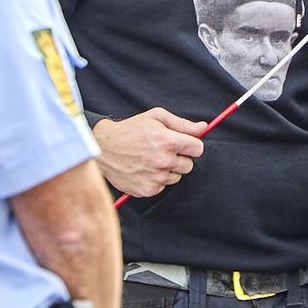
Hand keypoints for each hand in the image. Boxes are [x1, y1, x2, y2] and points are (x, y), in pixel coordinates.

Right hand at [93, 109, 207, 198]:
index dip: (191, 145)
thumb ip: (182, 124)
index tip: (183, 143)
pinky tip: (144, 168)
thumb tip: (204, 128)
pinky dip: (156, 179)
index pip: (198, 149)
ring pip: (176, 176)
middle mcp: (164, 161)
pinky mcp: (148, 190)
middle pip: (189, 165)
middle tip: (162, 150)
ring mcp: (156, 178)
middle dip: (180, 157)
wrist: (103, 148)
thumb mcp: (156, 117)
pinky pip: (163, 186)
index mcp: (168, 142)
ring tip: (151, 159)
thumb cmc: (131, 130)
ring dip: (168, 169)